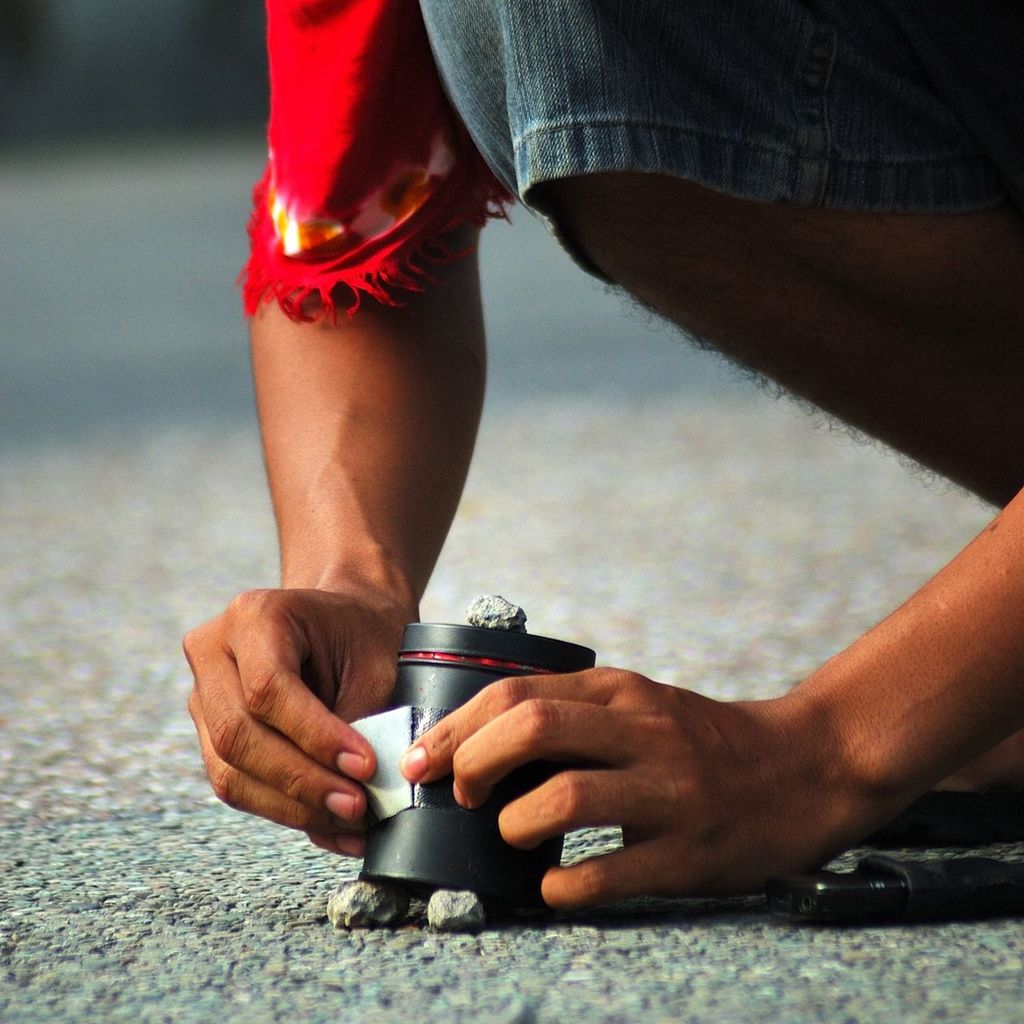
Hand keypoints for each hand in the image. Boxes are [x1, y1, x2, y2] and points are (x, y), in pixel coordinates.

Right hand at [184, 585, 412, 855]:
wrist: (349, 622)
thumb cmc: (366, 636)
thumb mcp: (375, 665)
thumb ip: (360, 724)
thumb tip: (353, 802)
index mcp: (255, 615)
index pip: (268, 688)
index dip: (315, 736)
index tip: (365, 766)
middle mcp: (214, 651)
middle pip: (238, 734)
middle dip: (301, 780)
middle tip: (357, 805)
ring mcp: (203, 694)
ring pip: (230, 770)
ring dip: (293, 806)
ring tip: (350, 819)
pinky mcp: (210, 732)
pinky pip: (237, 784)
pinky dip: (286, 810)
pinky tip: (332, 824)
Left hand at [400, 668, 900, 907]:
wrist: (802, 767)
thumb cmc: (698, 739)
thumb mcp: (638, 704)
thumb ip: (572, 712)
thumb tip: (479, 741)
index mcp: (621, 692)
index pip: (517, 692)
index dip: (457, 727)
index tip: (425, 758)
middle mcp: (641, 731)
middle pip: (532, 730)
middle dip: (474, 764)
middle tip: (461, 794)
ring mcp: (668, 791)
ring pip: (564, 798)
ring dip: (516, 824)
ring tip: (512, 834)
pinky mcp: (689, 851)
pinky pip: (609, 872)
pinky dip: (563, 884)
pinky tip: (552, 884)